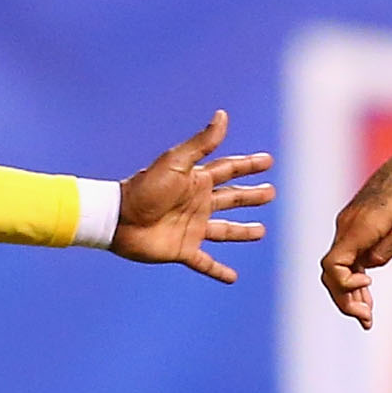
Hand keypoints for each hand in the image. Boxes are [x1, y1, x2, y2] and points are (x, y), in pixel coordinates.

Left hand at [112, 110, 273, 281]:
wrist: (120, 219)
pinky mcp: (184, 250)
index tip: (268, 161)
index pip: (228, 171)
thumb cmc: (146, 187)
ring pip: (225, 230)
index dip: (248, 165)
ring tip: (261, 232)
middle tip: (271, 193)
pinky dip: (218, 270)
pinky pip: (206, 262)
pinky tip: (232, 277)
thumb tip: (222, 116)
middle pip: (231, 199)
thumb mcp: (177, 162)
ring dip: (242, 231)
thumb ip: (202, 143)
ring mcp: (192, 228)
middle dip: (251, 196)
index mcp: (197, 181)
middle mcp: (197, 204)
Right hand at [317, 141, 391, 327]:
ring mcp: (349, 224)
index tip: (369, 287)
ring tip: (368, 317)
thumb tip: (368, 267)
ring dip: (350, 292)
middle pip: (331, 271)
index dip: (344, 285)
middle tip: (367, 320)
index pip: (332, 266)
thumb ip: (386, 252)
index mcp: (359, 227)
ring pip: (339, 265)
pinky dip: (354, 276)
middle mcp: (347, 225)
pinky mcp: (356, 224)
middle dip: (345, 299)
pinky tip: (367, 295)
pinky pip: (348, 255)